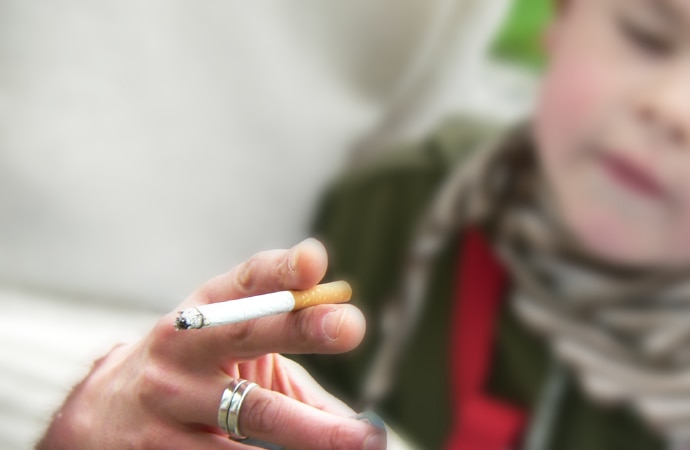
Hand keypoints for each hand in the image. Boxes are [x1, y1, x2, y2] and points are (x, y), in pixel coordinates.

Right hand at [37, 238, 383, 449]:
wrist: (105, 414)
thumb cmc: (196, 372)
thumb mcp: (231, 344)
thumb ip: (293, 350)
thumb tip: (362, 393)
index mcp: (208, 308)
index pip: (248, 280)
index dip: (281, 270)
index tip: (314, 261)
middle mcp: (183, 345)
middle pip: (247, 332)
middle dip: (300, 327)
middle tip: (350, 326)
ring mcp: (168, 399)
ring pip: (251, 413)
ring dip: (311, 430)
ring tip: (361, 441)